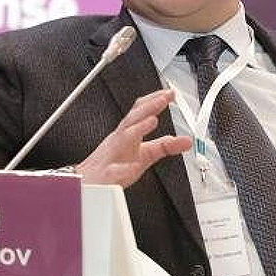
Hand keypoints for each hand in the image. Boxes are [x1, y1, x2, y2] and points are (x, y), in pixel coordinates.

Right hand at [75, 89, 191, 186]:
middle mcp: (118, 140)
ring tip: (153, 120)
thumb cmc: (114, 165)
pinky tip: (133, 166)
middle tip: (164, 98)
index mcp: (127, 134)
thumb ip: (165, 147)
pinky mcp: (106, 175)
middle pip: (132, 119)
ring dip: (137, 128)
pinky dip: (123, 168)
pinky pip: (114, 171)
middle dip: (148, 107)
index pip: (139, 112)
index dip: (154, 100)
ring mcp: (111, 156)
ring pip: (122, 139)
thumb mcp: (145, 155)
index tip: (170, 93)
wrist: (88, 183)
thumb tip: (187, 141)